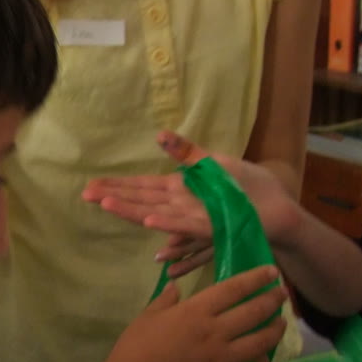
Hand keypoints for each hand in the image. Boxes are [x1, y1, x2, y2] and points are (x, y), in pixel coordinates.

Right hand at [83, 132, 302, 278]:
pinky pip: (186, 225)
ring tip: (106, 205)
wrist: (277, 208)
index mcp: (180, 189)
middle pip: (141, 201)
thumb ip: (187, 152)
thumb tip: (159, 135)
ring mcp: (194, 218)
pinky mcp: (212, 226)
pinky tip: (151, 221)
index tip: (92, 186)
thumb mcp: (215, 162)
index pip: (142, 188)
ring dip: (131, 211)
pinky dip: (168, 224)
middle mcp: (180, 206)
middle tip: (85, 195)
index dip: (117, 187)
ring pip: (156, 214)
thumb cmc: (248, 186)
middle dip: (114, 198)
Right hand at [108, 263, 289, 361]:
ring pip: (260, 342)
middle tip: (282, 294)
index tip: (272, 271)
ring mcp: (222, 359)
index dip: (257, 278)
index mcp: (197, 311)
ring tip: (281, 323)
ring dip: (275, 330)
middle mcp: (215, 332)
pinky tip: (264, 359)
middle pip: (254, 312)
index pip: (235, 288)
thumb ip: (166, 300)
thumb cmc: (136, 347)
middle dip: (273, 300)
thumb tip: (175, 287)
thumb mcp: (148, 315)